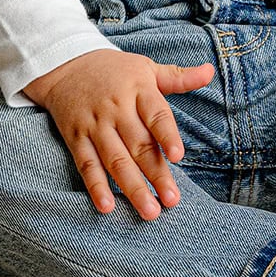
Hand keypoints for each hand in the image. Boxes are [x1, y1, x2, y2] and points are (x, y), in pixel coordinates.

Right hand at [22, 49, 213, 219]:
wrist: (66, 65)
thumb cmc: (115, 70)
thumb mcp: (147, 67)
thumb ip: (178, 77)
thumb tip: (209, 71)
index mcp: (138, 89)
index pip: (155, 114)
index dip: (167, 135)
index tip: (178, 156)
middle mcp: (116, 108)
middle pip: (138, 145)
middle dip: (156, 174)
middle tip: (172, 200)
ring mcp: (95, 125)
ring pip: (115, 160)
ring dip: (132, 188)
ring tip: (150, 211)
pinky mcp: (76, 139)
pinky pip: (86, 165)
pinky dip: (95, 186)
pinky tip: (106, 207)